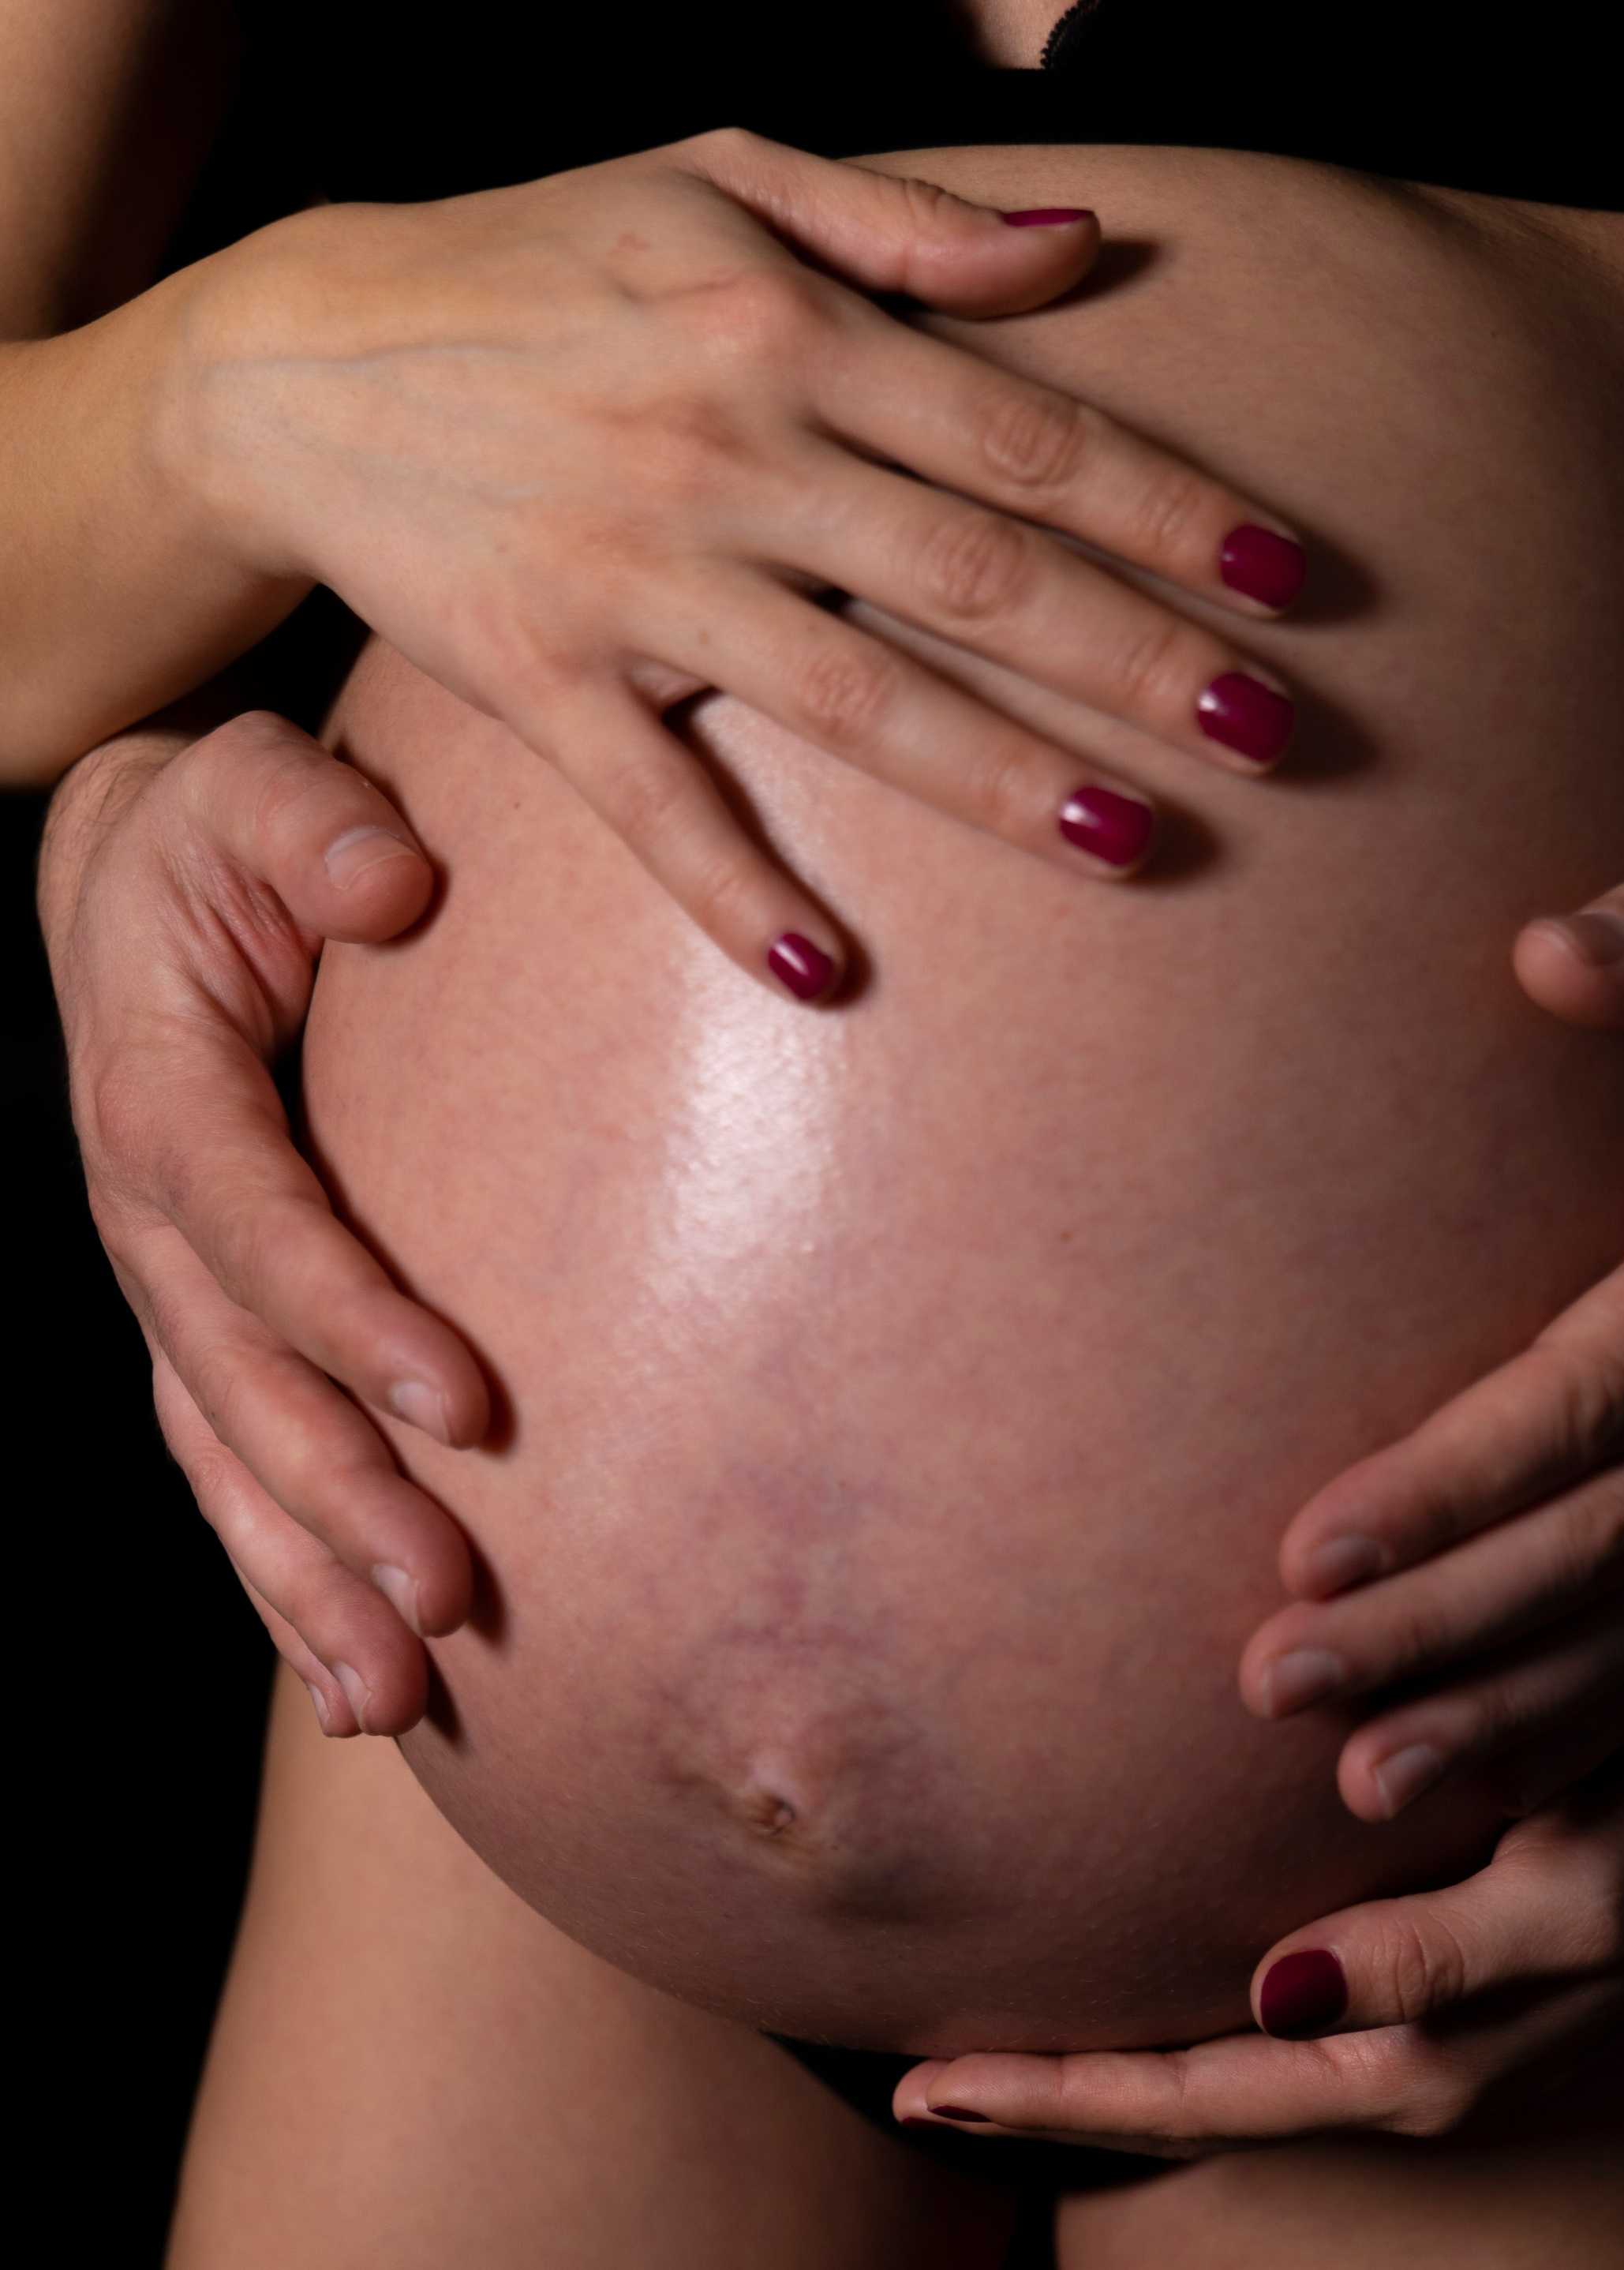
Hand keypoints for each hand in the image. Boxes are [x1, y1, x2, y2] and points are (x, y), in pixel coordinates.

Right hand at [40, 710, 481, 1736]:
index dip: (348, 1317)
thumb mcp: (263, 788)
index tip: (467, 1404)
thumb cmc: (231, 835)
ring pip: (226, 1460)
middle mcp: (149, 1218)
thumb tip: (397, 884)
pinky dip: (283, 1579)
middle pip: (238, 1385)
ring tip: (395, 1694)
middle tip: (447, 1600)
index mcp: (162, 1096)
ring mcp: (169, 1289)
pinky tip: (357, 1685)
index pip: (255, 1225)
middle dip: (339, 1500)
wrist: (148, 886)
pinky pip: (232, 1468)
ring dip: (305, 1580)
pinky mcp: (203, 1327)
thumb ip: (316, 824)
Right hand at [174, 130, 1304, 997]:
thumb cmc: (531, 259)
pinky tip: (822, 971)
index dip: (1171, 508)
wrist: (296, 353)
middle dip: (1138, 656)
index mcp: (788, 333)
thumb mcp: (714, 174)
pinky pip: (650, 802)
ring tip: (1137, 844)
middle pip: (977, 574)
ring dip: (1002, 779)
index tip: (1286, 582)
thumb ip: (907, 226)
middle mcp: (731, 457)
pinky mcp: (540, 681)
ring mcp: (635, 579)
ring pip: (853, 698)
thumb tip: (1081, 250)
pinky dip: (728, 889)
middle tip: (1272, 732)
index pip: (1028, 436)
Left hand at [894, 1484, 1623, 2149]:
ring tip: (1015, 2008)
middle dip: (1063, 2080)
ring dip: (1125, 2035)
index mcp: (1424, 2051)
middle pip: (1193, 2084)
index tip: (923, 2087)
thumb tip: (1278, 1996)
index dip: (1058, 2094)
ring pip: (1237, 2046)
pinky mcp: (1455, 1945)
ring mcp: (1433, 2006)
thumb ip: (1432, 1959)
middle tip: (927, 2065)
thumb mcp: (1581, 1898)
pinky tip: (1174, 1935)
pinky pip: (1299, 1988)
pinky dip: (1209, 1984)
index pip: (1198, 2091)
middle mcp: (1412, 2045)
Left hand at [1239, 830, 1623, 1823]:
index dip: (1462, 1477)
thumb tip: (1545, 951)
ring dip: (1504, 1710)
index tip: (1312, 1544)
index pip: (1607, 1385)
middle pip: (1609, 1537)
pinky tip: (1481, 1785)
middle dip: (1440, 1621)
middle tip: (1270, 1681)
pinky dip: (1597, 1727)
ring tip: (1352, 1784)